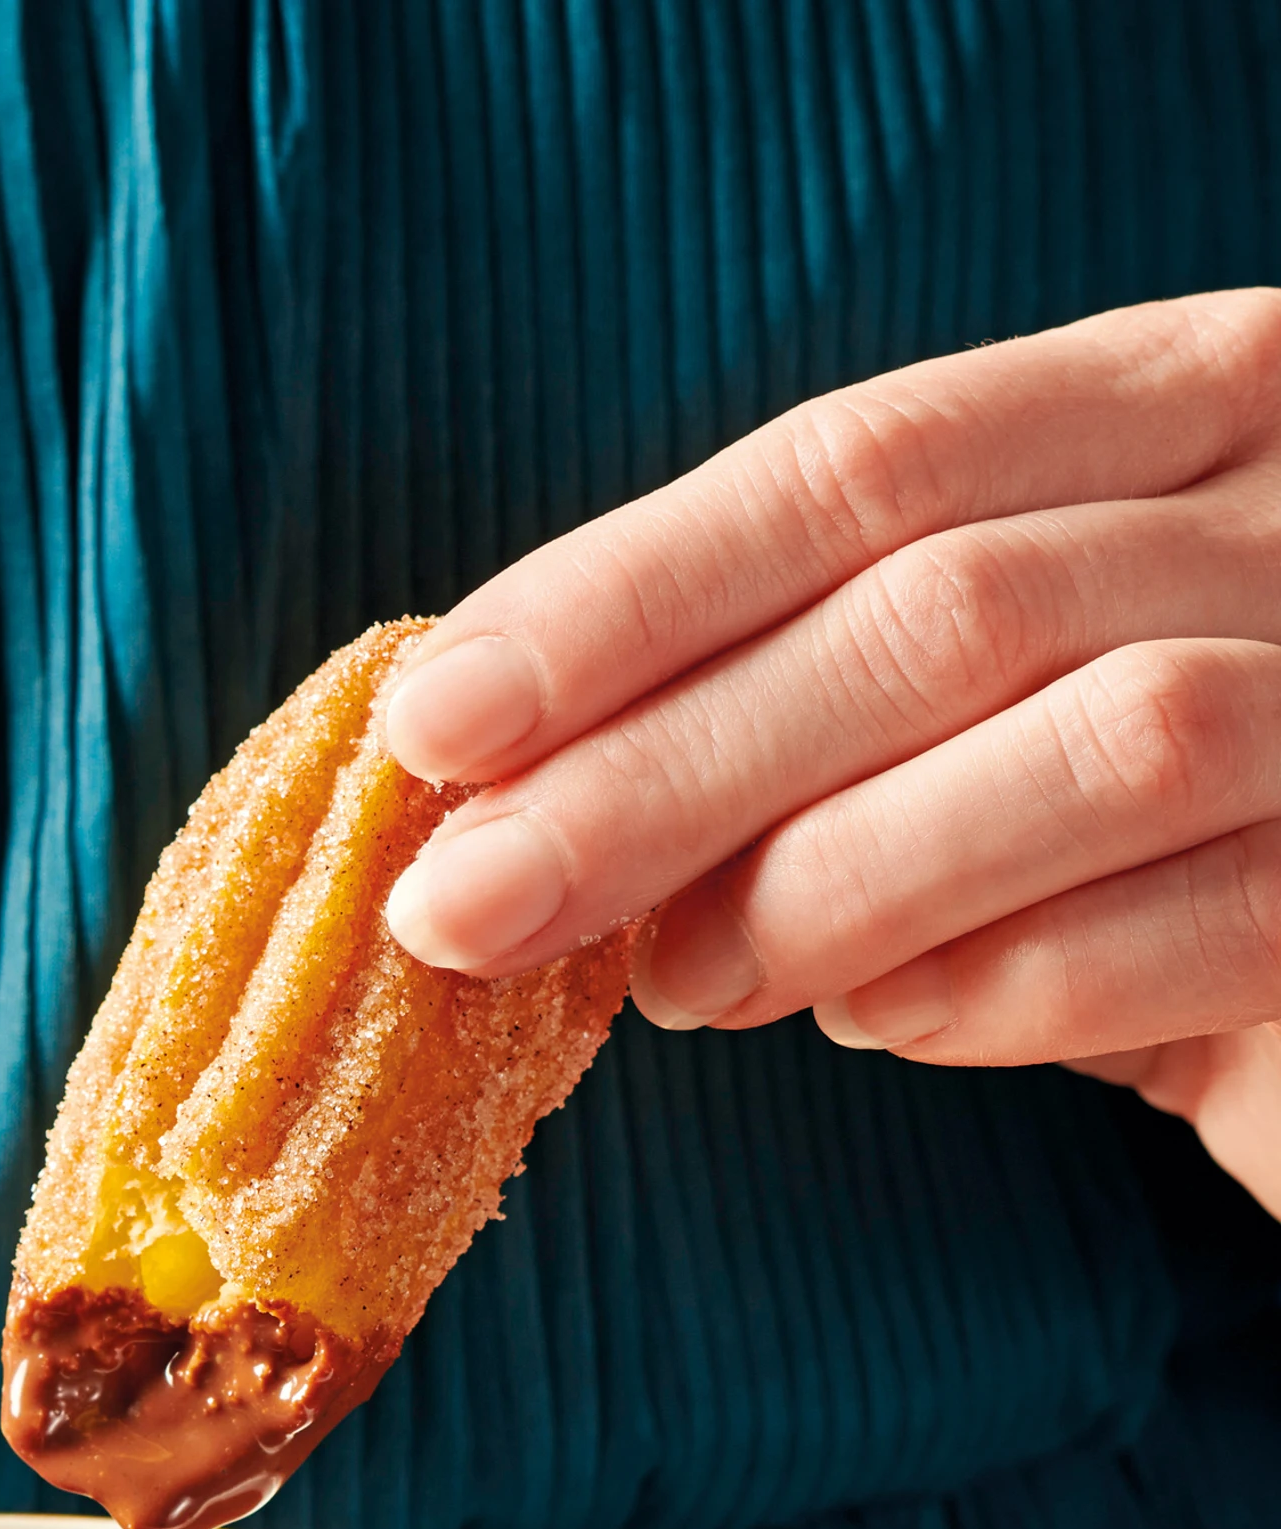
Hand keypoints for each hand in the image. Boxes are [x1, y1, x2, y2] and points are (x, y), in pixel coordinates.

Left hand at [378, 291, 1280, 1217]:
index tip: (438, 722)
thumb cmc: (1161, 837)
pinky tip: (882, 1027)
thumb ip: (816, 705)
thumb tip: (517, 794)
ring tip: (678, 986)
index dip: (632, 592)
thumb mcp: (988, 710)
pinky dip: (993, 991)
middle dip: (666, 766)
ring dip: (826, 884)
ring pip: (1085, 746)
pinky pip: (1186, 928)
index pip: (867, 462)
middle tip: (474, 905)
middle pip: (945, 606)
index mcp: (1180, 405)